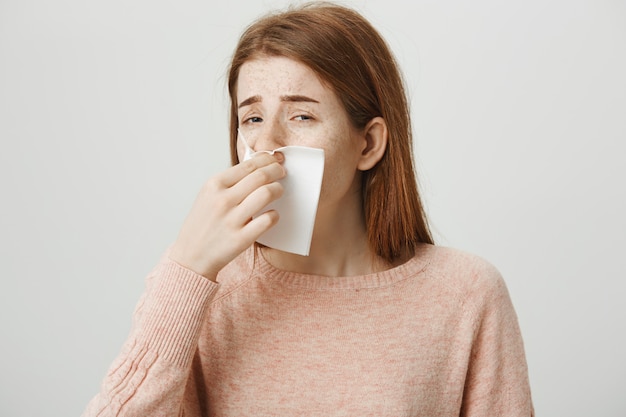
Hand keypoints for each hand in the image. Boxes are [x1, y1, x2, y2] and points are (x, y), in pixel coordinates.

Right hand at [170, 152, 284, 279]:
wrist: (191, 256)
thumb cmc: (203, 224)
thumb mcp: (208, 196)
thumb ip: (229, 182)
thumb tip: (258, 167)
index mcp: (214, 185)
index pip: (248, 165)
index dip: (266, 159)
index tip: (275, 159)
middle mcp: (222, 200)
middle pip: (260, 176)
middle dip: (276, 171)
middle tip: (281, 172)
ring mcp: (232, 220)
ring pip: (266, 193)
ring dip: (278, 189)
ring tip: (279, 191)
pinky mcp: (241, 238)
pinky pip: (268, 219)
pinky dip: (274, 215)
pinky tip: (272, 215)